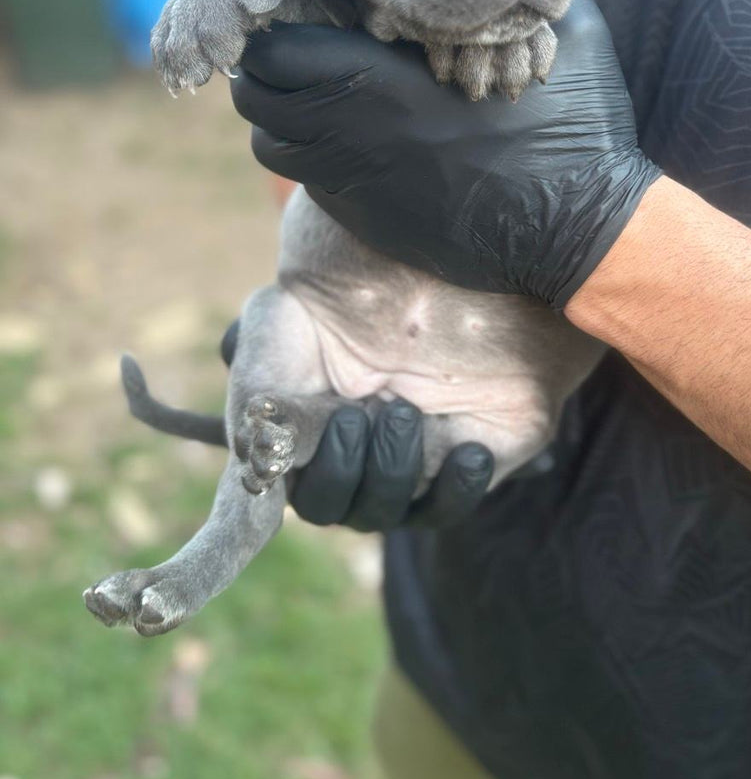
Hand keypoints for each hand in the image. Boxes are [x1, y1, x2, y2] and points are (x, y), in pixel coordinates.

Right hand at [219, 320, 494, 529]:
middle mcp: (343, 458)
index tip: (281, 456)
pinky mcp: (454, 467)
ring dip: (391, 472)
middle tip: (356, 417)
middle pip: (327, 508)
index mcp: (291, 432)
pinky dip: (456, 487)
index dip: (260, 496)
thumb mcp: (277, 323)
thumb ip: (255, 394)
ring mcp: (400, 468)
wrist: (435, 264)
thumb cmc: (344, 294)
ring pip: (384, 514)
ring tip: (405, 412)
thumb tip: (258, 465)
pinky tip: (468, 451)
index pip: (264, 492)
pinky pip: (448, 507)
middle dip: (339, 470)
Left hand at [231, 0, 660, 307]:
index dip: (273, 25)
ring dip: (280, 115)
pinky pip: (306, 182)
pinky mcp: (368, 220)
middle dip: (261, 69)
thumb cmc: (571, 129)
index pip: (275, 48)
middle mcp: (351, 131)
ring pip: (270, 144)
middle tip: (292, 50)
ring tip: (314, 95)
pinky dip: (311, 158)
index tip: (297, 10)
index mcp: (381, 77)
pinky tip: (353, 141)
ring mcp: (355, 181)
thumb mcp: (564, 34)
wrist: (578, 227)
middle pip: (254, 94)